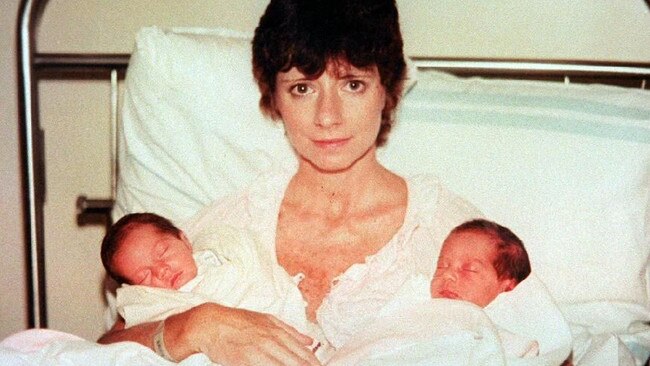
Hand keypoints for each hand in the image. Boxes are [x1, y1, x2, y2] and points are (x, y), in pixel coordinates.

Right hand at [167, 303, 320, 365]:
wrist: (211, 323)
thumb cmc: (239, 322)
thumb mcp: (267, 320)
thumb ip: (290, 331)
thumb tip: (310, 341)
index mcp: (279, 331)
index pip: (304, 354)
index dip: (314, 365)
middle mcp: (272, 341)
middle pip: (298, 362)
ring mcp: (260, 351)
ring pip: (284, 365)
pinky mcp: (247, 360)